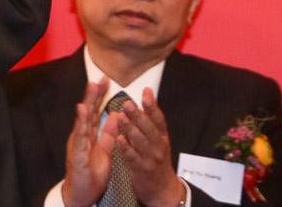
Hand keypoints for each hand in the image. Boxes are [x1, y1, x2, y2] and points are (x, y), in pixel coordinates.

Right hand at [62, 77, 119, 206]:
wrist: (81, 193)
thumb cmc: (90, 173)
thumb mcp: (104, 151)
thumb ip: (108, 134)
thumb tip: (114, 116)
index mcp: (88, 135)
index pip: (94, 112)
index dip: (100, 96)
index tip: (106, 81)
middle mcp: (81, 136)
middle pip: (87, 112)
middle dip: (93, 94)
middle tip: (99, 78)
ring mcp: (77, 143)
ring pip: (82, 119)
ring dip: (86, 102)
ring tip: (91, 87)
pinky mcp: (77, 153)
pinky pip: (80, 136)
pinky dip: (80, 123)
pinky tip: (82, 111)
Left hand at [120, 89, 186, 206]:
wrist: (162, 188)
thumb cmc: (156, 158)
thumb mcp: (158, 138)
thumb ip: (151, 116)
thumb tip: (148, 92)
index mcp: (162, 137)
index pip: (159, 120)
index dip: (153, 107)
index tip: (146, 94)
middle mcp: (159, 146)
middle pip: (150, 129)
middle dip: (139, 116)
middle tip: (127, 104)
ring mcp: (151, 158)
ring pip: (141, 142)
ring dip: (131, 129)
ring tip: (121, 117)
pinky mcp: (141, 169)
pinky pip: (133, 157)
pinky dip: (126, 148)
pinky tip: (119, 139)